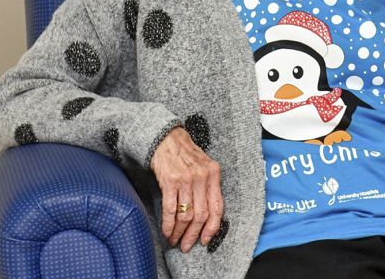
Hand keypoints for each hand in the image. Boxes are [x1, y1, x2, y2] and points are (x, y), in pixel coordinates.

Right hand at [150, 127, 223, 252]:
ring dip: (179, 232)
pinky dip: (168, 224)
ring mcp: (186, 179)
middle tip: (186, 245)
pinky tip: (167, 231)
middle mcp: (202, 177)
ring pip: (186, 215)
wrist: (167, 139)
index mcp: (214, 174)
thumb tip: (206, 215)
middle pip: (201, 215)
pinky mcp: (170, 181)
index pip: (217, 207)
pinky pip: (170, 209)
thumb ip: (208, 186)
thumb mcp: (204, 166)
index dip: (212, 228)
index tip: (206, 240)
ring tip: (174, 240)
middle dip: (193, 235)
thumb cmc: (185, 155)